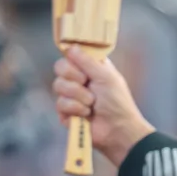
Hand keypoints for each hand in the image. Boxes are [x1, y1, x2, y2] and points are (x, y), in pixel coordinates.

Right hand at [53, 46, 153, 167]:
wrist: (118, 129)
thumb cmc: (117, 102)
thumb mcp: (106, 76)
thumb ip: (87, 61)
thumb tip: (70, 46)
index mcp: (90, 68)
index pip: (71, 54)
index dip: (73, 58)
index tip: (81, 63)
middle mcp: (79, 79)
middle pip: (59, 67)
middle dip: (73, 76)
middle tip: (86, 83)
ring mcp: (71, 96)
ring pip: (58, 85)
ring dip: (77, 94)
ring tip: (92, 103)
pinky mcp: (66, 112)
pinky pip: (60, 103)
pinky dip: (75, 108)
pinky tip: (86, 114)